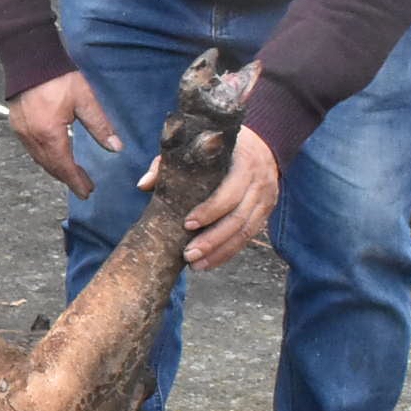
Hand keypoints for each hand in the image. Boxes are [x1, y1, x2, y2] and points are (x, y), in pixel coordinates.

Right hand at [7, 71, 120, 199]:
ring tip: (71, 175)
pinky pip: (32, 150)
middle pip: (51, 166)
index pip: (65, 166)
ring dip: (56, 169)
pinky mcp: (17, 125)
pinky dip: (45, 158)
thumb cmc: (57, 77)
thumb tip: (116, 147)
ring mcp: (22, 132)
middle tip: (84, 187)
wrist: (29, 60)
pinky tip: (53, 156)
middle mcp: (33, 138)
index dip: (76, 181)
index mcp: (50, 134)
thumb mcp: (84, 100)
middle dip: (68, 178)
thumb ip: (100, 126)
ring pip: (40, 160)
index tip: (87, 192)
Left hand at [142, 119, 278, 269]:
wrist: (264, 145)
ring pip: (245, 233)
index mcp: (244, 164)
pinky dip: (229, 252)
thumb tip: (144, 185)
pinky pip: (249, 238)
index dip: (210, 210)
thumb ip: (169, 163)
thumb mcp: (197, 148)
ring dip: (220, 252)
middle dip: (212, 240)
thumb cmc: (221, 149)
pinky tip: (210, 262)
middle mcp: (259, 184)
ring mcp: (266, 200)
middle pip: (238, 218)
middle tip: (187, 254)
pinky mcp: (266, 213)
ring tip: (196, 265)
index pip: (230, 191)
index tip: (187, 223)